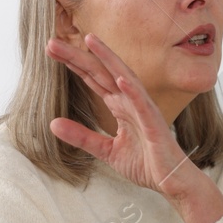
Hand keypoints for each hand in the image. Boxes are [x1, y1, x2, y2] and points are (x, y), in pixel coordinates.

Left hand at [45, 34, 222, 222]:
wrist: (172, 182)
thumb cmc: (146, 164)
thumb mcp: (106, 150)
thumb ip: (81, 136)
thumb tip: (52, 124)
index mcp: (119, 105)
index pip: (92, 78)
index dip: (73, 64)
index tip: (51, 50)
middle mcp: (130, 101)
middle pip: (101, 72)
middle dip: (78, 56)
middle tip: (51, 43)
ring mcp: (143, 109)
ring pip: (123, 77)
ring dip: (107, 59)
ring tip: (90, 40)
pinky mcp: (155, 124)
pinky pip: (143, 104)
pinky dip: (132, 90)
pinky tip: (120, 78)